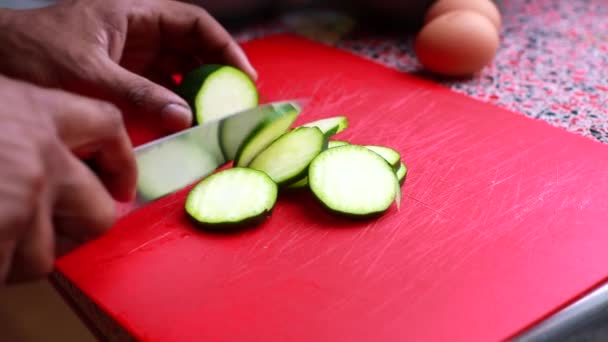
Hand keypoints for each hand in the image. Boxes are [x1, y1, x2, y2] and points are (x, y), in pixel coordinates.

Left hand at [0, 0, 256, 132]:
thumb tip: (184, 116)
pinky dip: (176, 105)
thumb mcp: (88, 74)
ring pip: (179, 71)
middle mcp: (138, 32)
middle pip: (193, 48)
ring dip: (198, 93)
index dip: (224, 47)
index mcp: (133, 14)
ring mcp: (131, 55)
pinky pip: (160, 89)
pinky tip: (186, 123)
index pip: (194, 24)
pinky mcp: (123, 77)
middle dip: (216, 74)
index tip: (243, 75)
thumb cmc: (33, 54)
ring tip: (216, 118)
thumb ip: (138, 94)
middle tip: (235, 104)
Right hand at [0, 75, 135, 283]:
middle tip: (44, 229)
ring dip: (24, 253)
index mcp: (37, 110)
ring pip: (54, 248)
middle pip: (99, 210)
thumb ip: (25, 127)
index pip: (108, 126)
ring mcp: (27, 193)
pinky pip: (21, 268)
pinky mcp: (6, 228)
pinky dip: (0, 266)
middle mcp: (43, 151)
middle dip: (76, 229)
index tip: (122, 187)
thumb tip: (53, 156)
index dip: (121, 161)